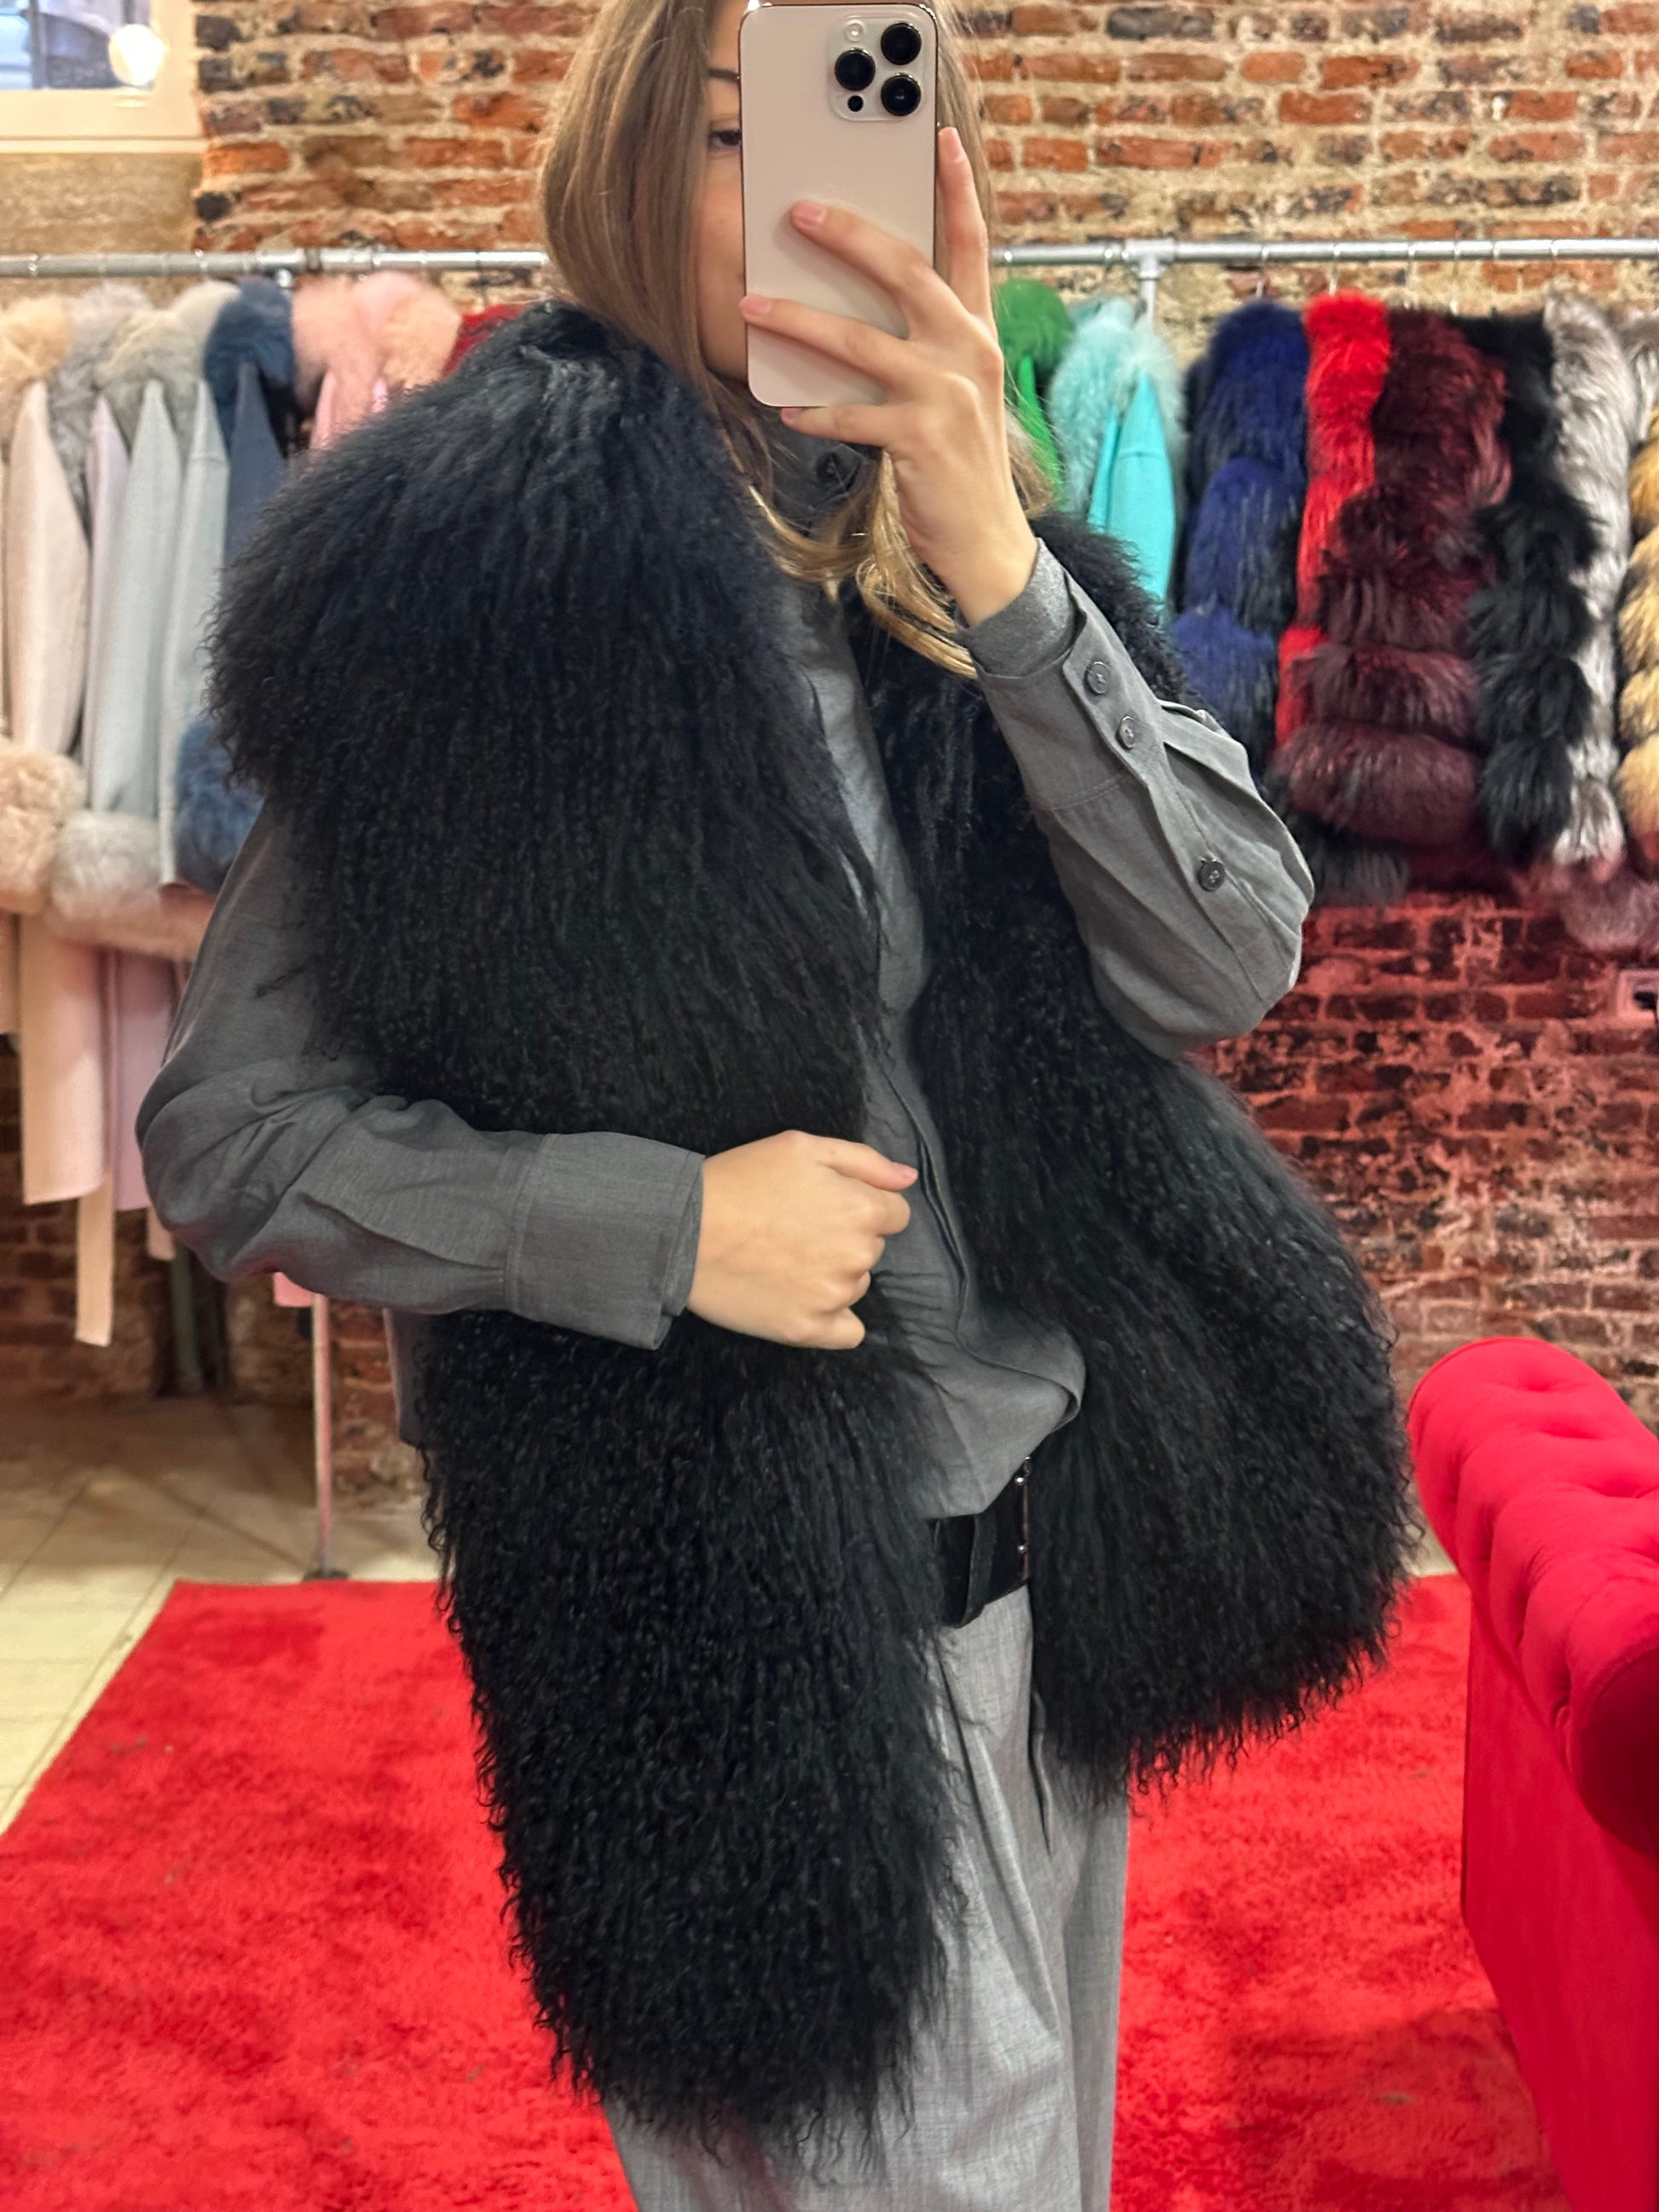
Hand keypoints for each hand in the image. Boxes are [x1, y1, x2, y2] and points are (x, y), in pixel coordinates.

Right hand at [687, 1129, 915, 1349]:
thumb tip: (908, 1178)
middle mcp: (857, 1257)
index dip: (861, 1205)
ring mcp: (833, 1297)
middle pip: (872, 1250)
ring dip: (833, 1274)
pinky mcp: (807, 1330)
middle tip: (795, 1228)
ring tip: (784, 1258)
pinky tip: (804, 1299)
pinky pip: (848, 1332)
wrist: (683, 1229)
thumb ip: (865, 1161)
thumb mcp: (803, 1147)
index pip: (894, 1215)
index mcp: (863, 1211)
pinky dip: (834, 1319)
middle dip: (844, 1237)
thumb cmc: (741, 1179)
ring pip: (855, 1285)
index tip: (824, 1206)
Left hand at [736, 125, 1037, 626]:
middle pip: (906, 271)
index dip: (958, 191)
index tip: (940, 141)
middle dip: (850, 235)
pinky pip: (850, 416)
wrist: (988, 540)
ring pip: (859, 341)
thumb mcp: (954, 393)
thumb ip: (922, 347)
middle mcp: (967, 353)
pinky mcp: (919, 438)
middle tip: (801, 212)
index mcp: (978, 334)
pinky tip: (787, 408)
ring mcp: (945, 395)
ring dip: (799, 321)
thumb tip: (852, 312)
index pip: (971, 248)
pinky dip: (814, 412)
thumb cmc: (961, 464)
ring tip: (754, 305)